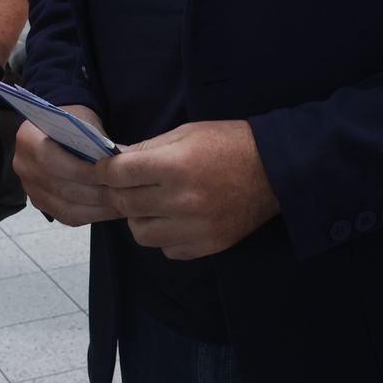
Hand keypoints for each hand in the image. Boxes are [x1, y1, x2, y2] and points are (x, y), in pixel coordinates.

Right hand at [13, 107, 121, 226]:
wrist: (60, 127)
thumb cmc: (75, 121)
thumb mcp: (85, 121)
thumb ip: (96, 141)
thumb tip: (120, 161)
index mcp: (28, 138)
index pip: (51, 160)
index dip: (81, 171)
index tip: (110, 174)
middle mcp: (23, 165)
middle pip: (59, 187)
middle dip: (94, 193)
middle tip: (122, 194)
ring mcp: (29, 188)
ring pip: (64, 207)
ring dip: (96, 208)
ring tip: (122, 204)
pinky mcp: (40, 203)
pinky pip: (66, 216)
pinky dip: (90, 215)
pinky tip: (111, 210)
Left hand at [98, 120, 281, 260]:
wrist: (275, 170)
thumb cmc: (229, 144)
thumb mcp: (187, 133)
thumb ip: (148, 149)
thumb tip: (114, 160)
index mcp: (175, 166)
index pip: (119, 174)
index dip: (107, 170)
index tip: (107, 168)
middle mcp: (182, 200)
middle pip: (126, 204)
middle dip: (120, 192)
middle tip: (127, 185)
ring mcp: (195, 227)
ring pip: (141, 233)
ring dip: (140, 217)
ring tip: (152, 204)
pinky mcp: (208, 245)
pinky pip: (167, 249)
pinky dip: (165, 236)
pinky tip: (175, 219)